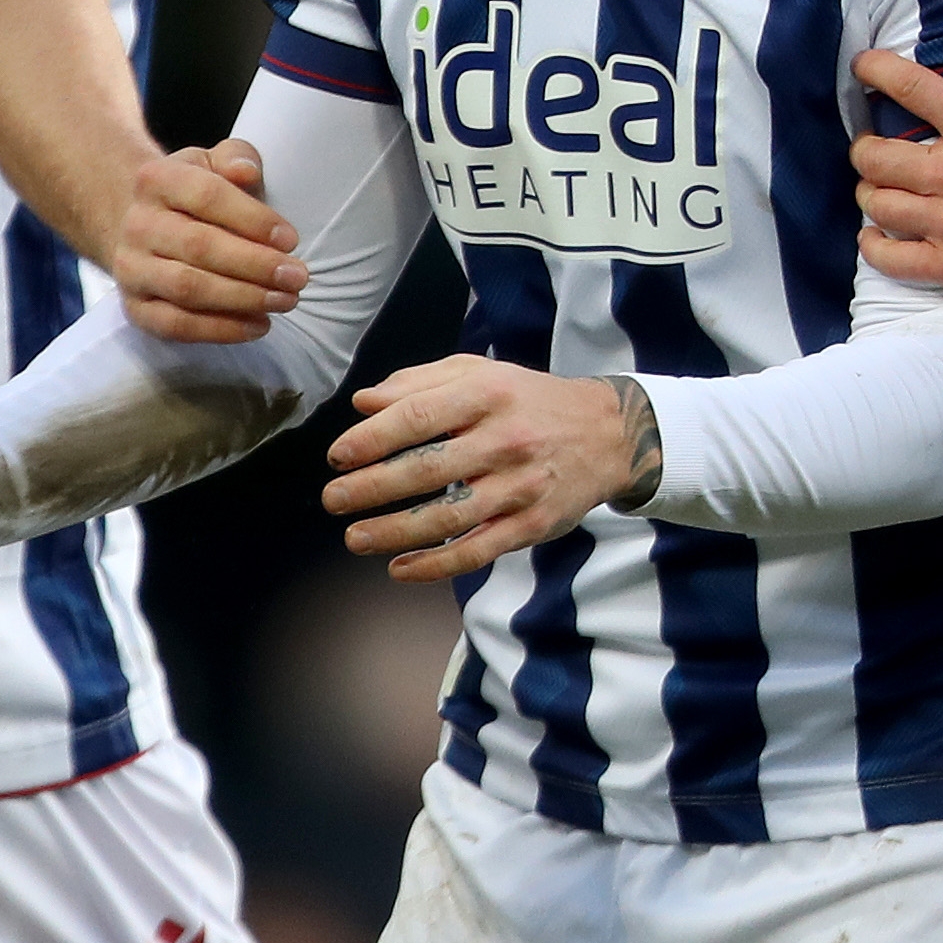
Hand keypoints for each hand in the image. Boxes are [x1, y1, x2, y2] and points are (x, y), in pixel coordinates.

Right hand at [119, 141, 308, 342]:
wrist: (143, 224)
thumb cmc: (195, 193)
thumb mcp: (214, 162)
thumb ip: (236, 157)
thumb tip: (246, 171)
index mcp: (157, 179)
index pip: (208, 196)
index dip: (253, 219)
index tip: (292, 240)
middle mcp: (138, 224)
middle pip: (199, 246)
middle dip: (256, 265)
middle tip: (298, 277)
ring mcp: (131, 268)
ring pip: (188, 288)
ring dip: (243, 299)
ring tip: (286, 300)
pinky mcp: (136, 307)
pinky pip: (175, 325)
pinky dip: (221, 330)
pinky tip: (259, 325)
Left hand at [320, 359, 655, 582]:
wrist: (608, 434)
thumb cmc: (529, 401)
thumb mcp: (481, 374)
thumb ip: (420, 384)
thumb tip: (363, 403)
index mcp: (488, 394)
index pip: (420, 416)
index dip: (373, 438)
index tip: (338, 456)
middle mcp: (506, 439)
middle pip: (428, 468)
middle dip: (372, 487)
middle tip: (333, 499)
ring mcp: (521, 486)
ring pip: (449, 516)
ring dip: (395, 532)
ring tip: (355, 538)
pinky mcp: (532, 525)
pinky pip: (477, 551)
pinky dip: (435, 565)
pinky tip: (400, 569)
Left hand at [849, 25, 942, 315]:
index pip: (911, 87)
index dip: (876, 70)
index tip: (862, 66)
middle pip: (874, 155)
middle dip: (865, 149)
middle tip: (873, 148)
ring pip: (876, 204)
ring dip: (870, 194)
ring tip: (879, 190)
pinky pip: (889, 258)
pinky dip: (874, 246)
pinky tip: (876, 237)